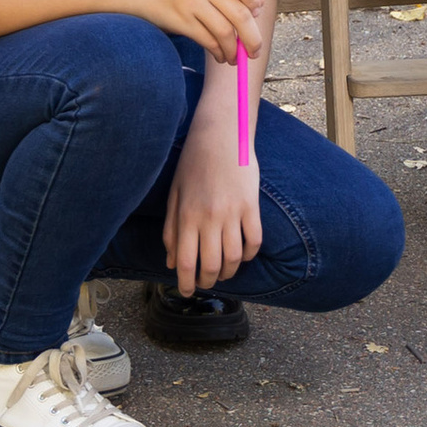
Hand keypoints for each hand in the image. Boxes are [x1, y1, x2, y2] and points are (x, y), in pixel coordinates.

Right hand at [122, 0, 264, 65]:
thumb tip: (260, 4)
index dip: (254, 0)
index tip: (255, 13)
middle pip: (240, 14)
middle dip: (253, 38)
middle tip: (255, 52)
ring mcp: (190, 1)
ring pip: (226, 32)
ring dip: (234, 51)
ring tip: (233, 58)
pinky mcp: (180, 20)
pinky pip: (209, 41)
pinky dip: (219, 52)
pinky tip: (219, 55)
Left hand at [163, 129, 262, 295]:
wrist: (220, 134)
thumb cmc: (193, 164)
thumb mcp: (175, 195)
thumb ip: (171, 230)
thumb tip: (171, 263)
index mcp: (187, 216)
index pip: (186, 262)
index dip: (186, 283)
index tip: (187, 293)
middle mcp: (210, 218)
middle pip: (212, 265)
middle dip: (208, 282)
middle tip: (206, 284)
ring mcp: (233, 212)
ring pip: (234, 258)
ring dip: (230, 272)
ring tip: (224, 273)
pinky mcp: (252, 206)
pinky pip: (255, 241)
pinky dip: (250, 255)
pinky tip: (243, 255)